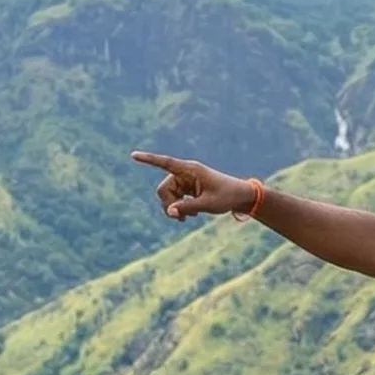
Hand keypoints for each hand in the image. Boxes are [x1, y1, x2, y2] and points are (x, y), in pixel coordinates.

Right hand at [131, 151, 255, 220]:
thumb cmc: (227, 196)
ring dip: (174, 208)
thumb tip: (169, 212)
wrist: (240, 197)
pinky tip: (189, 216)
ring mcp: (186, 181)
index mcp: (190, 170)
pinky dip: (179, 208)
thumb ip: (186, 208)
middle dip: (168, 204)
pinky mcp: (188, 189)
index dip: (149, 160)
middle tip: (178, 218)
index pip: (166, 163)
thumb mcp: (207, 204)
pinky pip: (175, 199)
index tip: (133, 155)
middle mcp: (185, 174)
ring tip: (187, 218)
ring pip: (168, 196)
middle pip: (164, 188)